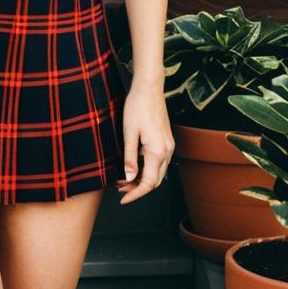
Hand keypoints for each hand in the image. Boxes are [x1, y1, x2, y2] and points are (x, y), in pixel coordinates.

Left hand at [116, 82, 173, 204]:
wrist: (149, 88)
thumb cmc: (136, 107)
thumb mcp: (128, 133)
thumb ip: (129, 158)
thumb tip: (128, 179)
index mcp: (157, 151)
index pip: (148, 183)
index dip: (135, 194)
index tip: (122, 199)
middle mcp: (167, 151)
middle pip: (155, 181)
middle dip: (137, 188)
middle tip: (119, 189)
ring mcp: (168, 145)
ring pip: (158, 172)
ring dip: (142, 179)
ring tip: (123, 179)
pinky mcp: (166, 140)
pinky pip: (159, 162)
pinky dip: (147, 169)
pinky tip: (133, 165)